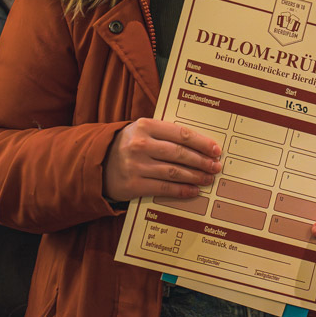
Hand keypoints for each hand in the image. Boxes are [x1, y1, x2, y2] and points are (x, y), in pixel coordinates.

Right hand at [103, 118, 220, 201]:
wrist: (99, 162)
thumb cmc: (130, 144)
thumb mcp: (144, 130)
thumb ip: (167, 133)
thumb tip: (201, 144)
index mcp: (145, 126)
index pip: (181, 134)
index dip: (202, 143)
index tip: (216, 149)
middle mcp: (140, 145)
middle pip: (180, 154)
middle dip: (202, 161)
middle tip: (216, 166)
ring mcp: (136, 166)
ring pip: (174, 172)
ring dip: (195, 177)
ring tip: (208, 178)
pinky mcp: (134, 185)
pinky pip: (164, 188)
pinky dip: (182, 190)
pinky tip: (194, 190)